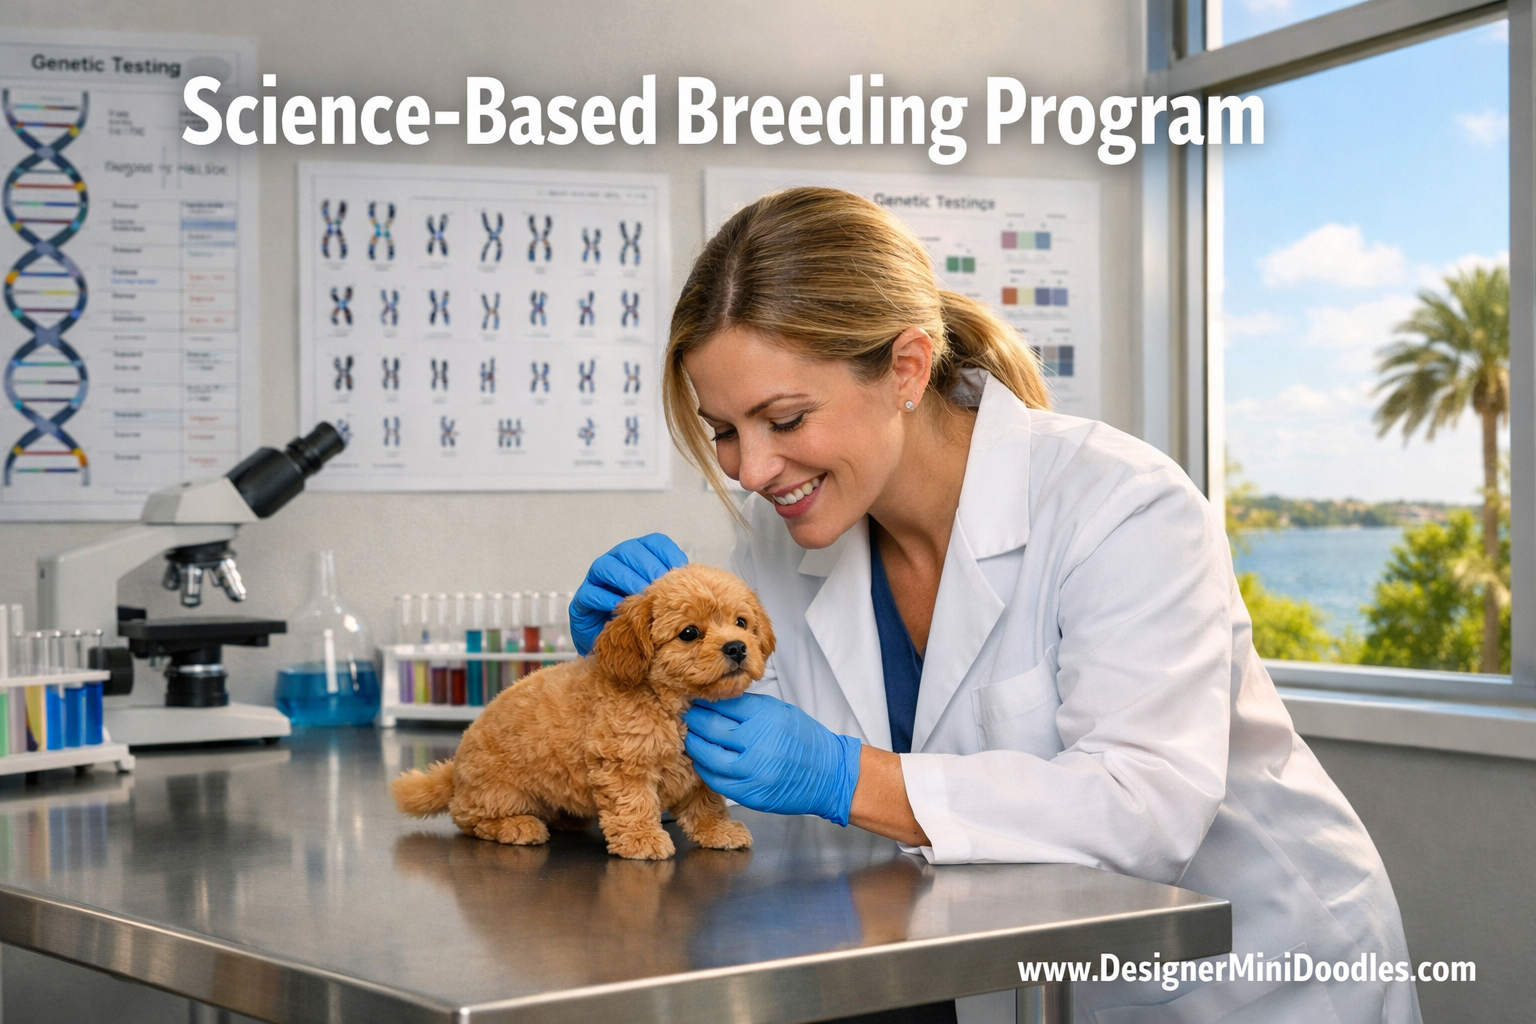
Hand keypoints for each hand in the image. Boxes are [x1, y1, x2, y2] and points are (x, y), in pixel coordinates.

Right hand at [569, 534, 687, 654]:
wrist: (617, 646)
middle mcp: (619, 560)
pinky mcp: (583, 598)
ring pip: (608, 567)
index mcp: (642, 555)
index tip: (682, 571)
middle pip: (632, 552)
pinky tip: (623, 609)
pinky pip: (592, 592)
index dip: (668, 555)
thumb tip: (703, 580)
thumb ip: (680, 588)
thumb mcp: (667, 602)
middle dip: (649, 568)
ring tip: (642, 595)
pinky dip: (607, 600)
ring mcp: (598, 577)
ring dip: (627, 580)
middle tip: (663, 585)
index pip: (656, 544)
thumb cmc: (645, 620)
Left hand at [684, 693, 861, 825]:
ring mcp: (753, 771)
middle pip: (710, 728)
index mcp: (765, 716)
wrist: (830, 775)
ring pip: (707, 756)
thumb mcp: (779, 711)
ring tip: (689, 737)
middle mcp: (758, 742)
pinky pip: (716, 781)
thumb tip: (714, 701)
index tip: (692, 699)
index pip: (722, 704)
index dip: (703, 701)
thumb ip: (747, 707)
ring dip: (694, 745)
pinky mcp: (750, 794)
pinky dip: (705, 769)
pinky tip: (702, 760)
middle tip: (683, 716)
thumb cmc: (806, 740)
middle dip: (692, 721)